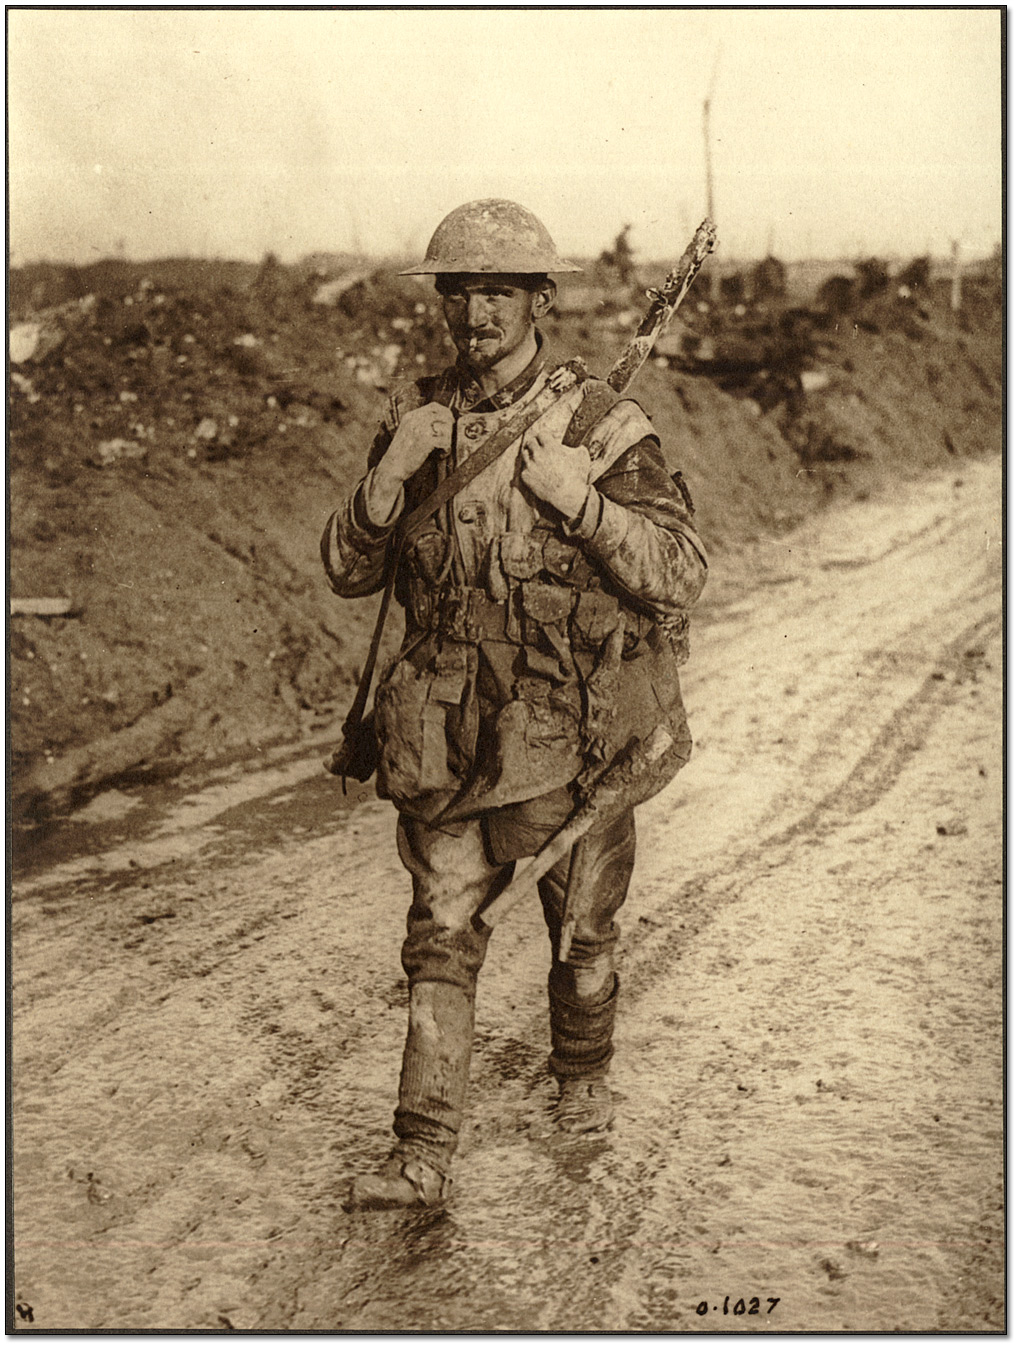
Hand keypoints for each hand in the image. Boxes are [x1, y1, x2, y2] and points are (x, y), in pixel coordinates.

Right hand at [368, 402, 453, 519]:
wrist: (392, 468)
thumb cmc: (401, 454)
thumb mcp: (407, 432)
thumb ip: (419, 424)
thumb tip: (440, 421)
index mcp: (410, 416)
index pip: (434, 406)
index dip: (445, 413)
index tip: (449, 423)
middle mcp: (416, 419)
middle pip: (443, 414)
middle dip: (450, 426)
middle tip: (447, 438)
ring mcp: (421, 429)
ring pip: (446, 427)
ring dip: (448, 439)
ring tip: (441, 450)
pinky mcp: (426, 441)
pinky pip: (445, 441)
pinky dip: (446, 450)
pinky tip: (440, 456)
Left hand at [520, 427, 590, 519]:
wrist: (568, 496)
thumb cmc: (577, 475)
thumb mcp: (582, 456)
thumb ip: (576, 446)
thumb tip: (576, 445)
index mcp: (550, 446)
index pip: (541, 434)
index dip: (545, 437)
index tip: (547, 440)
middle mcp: (537, 454)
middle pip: (530, 442)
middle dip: (535, 444)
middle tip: (538, 447)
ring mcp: (530, 466)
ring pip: (524, 454)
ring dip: (530, 455)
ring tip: (536, 458)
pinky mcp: (525, 477)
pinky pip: (524, 468)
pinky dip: (529, 469)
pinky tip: (535, 472)